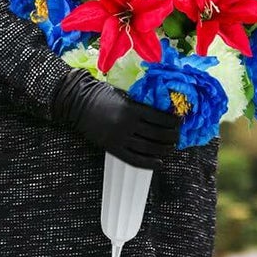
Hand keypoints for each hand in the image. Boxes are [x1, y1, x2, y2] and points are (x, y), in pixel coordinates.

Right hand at [52, 69, 179, 166]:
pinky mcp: (111, 147)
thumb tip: (161, 110)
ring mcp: (119, 138)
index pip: (159, 118)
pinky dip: (148, 162)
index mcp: (131, 108)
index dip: (173, 122)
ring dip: (163, 150)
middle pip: (157, 135)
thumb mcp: (123, 94)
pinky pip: (133, 159)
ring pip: (148, 148)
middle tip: (178, 136)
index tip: (180, 122)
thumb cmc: (101, 94)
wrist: (76, 102)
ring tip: (171, 148)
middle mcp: (126, 124)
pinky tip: (159, 163)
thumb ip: (140, 103)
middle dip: (171, 137)